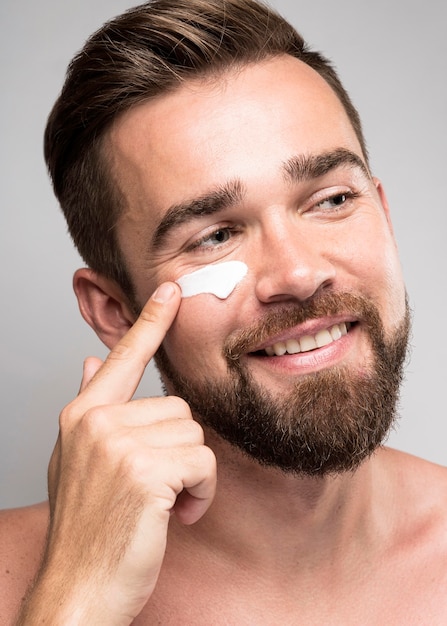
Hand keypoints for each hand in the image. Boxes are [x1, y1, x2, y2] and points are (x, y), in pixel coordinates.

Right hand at [18, 282, 216, 624]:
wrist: (78, 591)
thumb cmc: (88, 528)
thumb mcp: (79, 463)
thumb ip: (93, 408)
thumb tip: (94, 362)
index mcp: (82, 416)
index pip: (124, 356)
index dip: (150, 321)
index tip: (172, 289)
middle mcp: (96, 422)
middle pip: (178, 408)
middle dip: (180, 452)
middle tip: (158, 489)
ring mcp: (117, 444)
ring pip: (194, 436)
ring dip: (191, 476)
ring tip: (162, 505)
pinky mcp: (144, 470)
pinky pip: (202, 462)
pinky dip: (200, 493)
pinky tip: (174, 515)